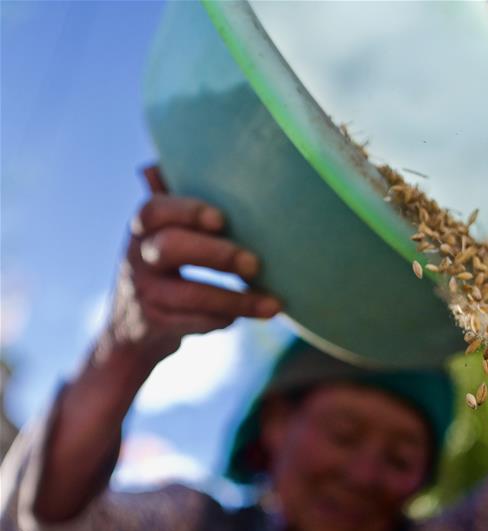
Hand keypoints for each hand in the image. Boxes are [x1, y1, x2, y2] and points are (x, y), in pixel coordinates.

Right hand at [103, 165, 281, 360]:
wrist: (131, 331)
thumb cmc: (163, 269)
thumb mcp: (161, 233)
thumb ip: (173, 199)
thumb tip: (168, 159)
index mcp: (142, 227)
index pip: (154, 210)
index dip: (187, 210)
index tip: (221, 219)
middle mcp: (138, 257)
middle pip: (170, 248)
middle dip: (217, 254)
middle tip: (255, 263)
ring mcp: (146, 294)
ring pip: (189, 294)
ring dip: (235, 298)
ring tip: (273, 305)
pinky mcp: (158, 325)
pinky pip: (196, 323)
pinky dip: (225, 319)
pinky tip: (253, 315)